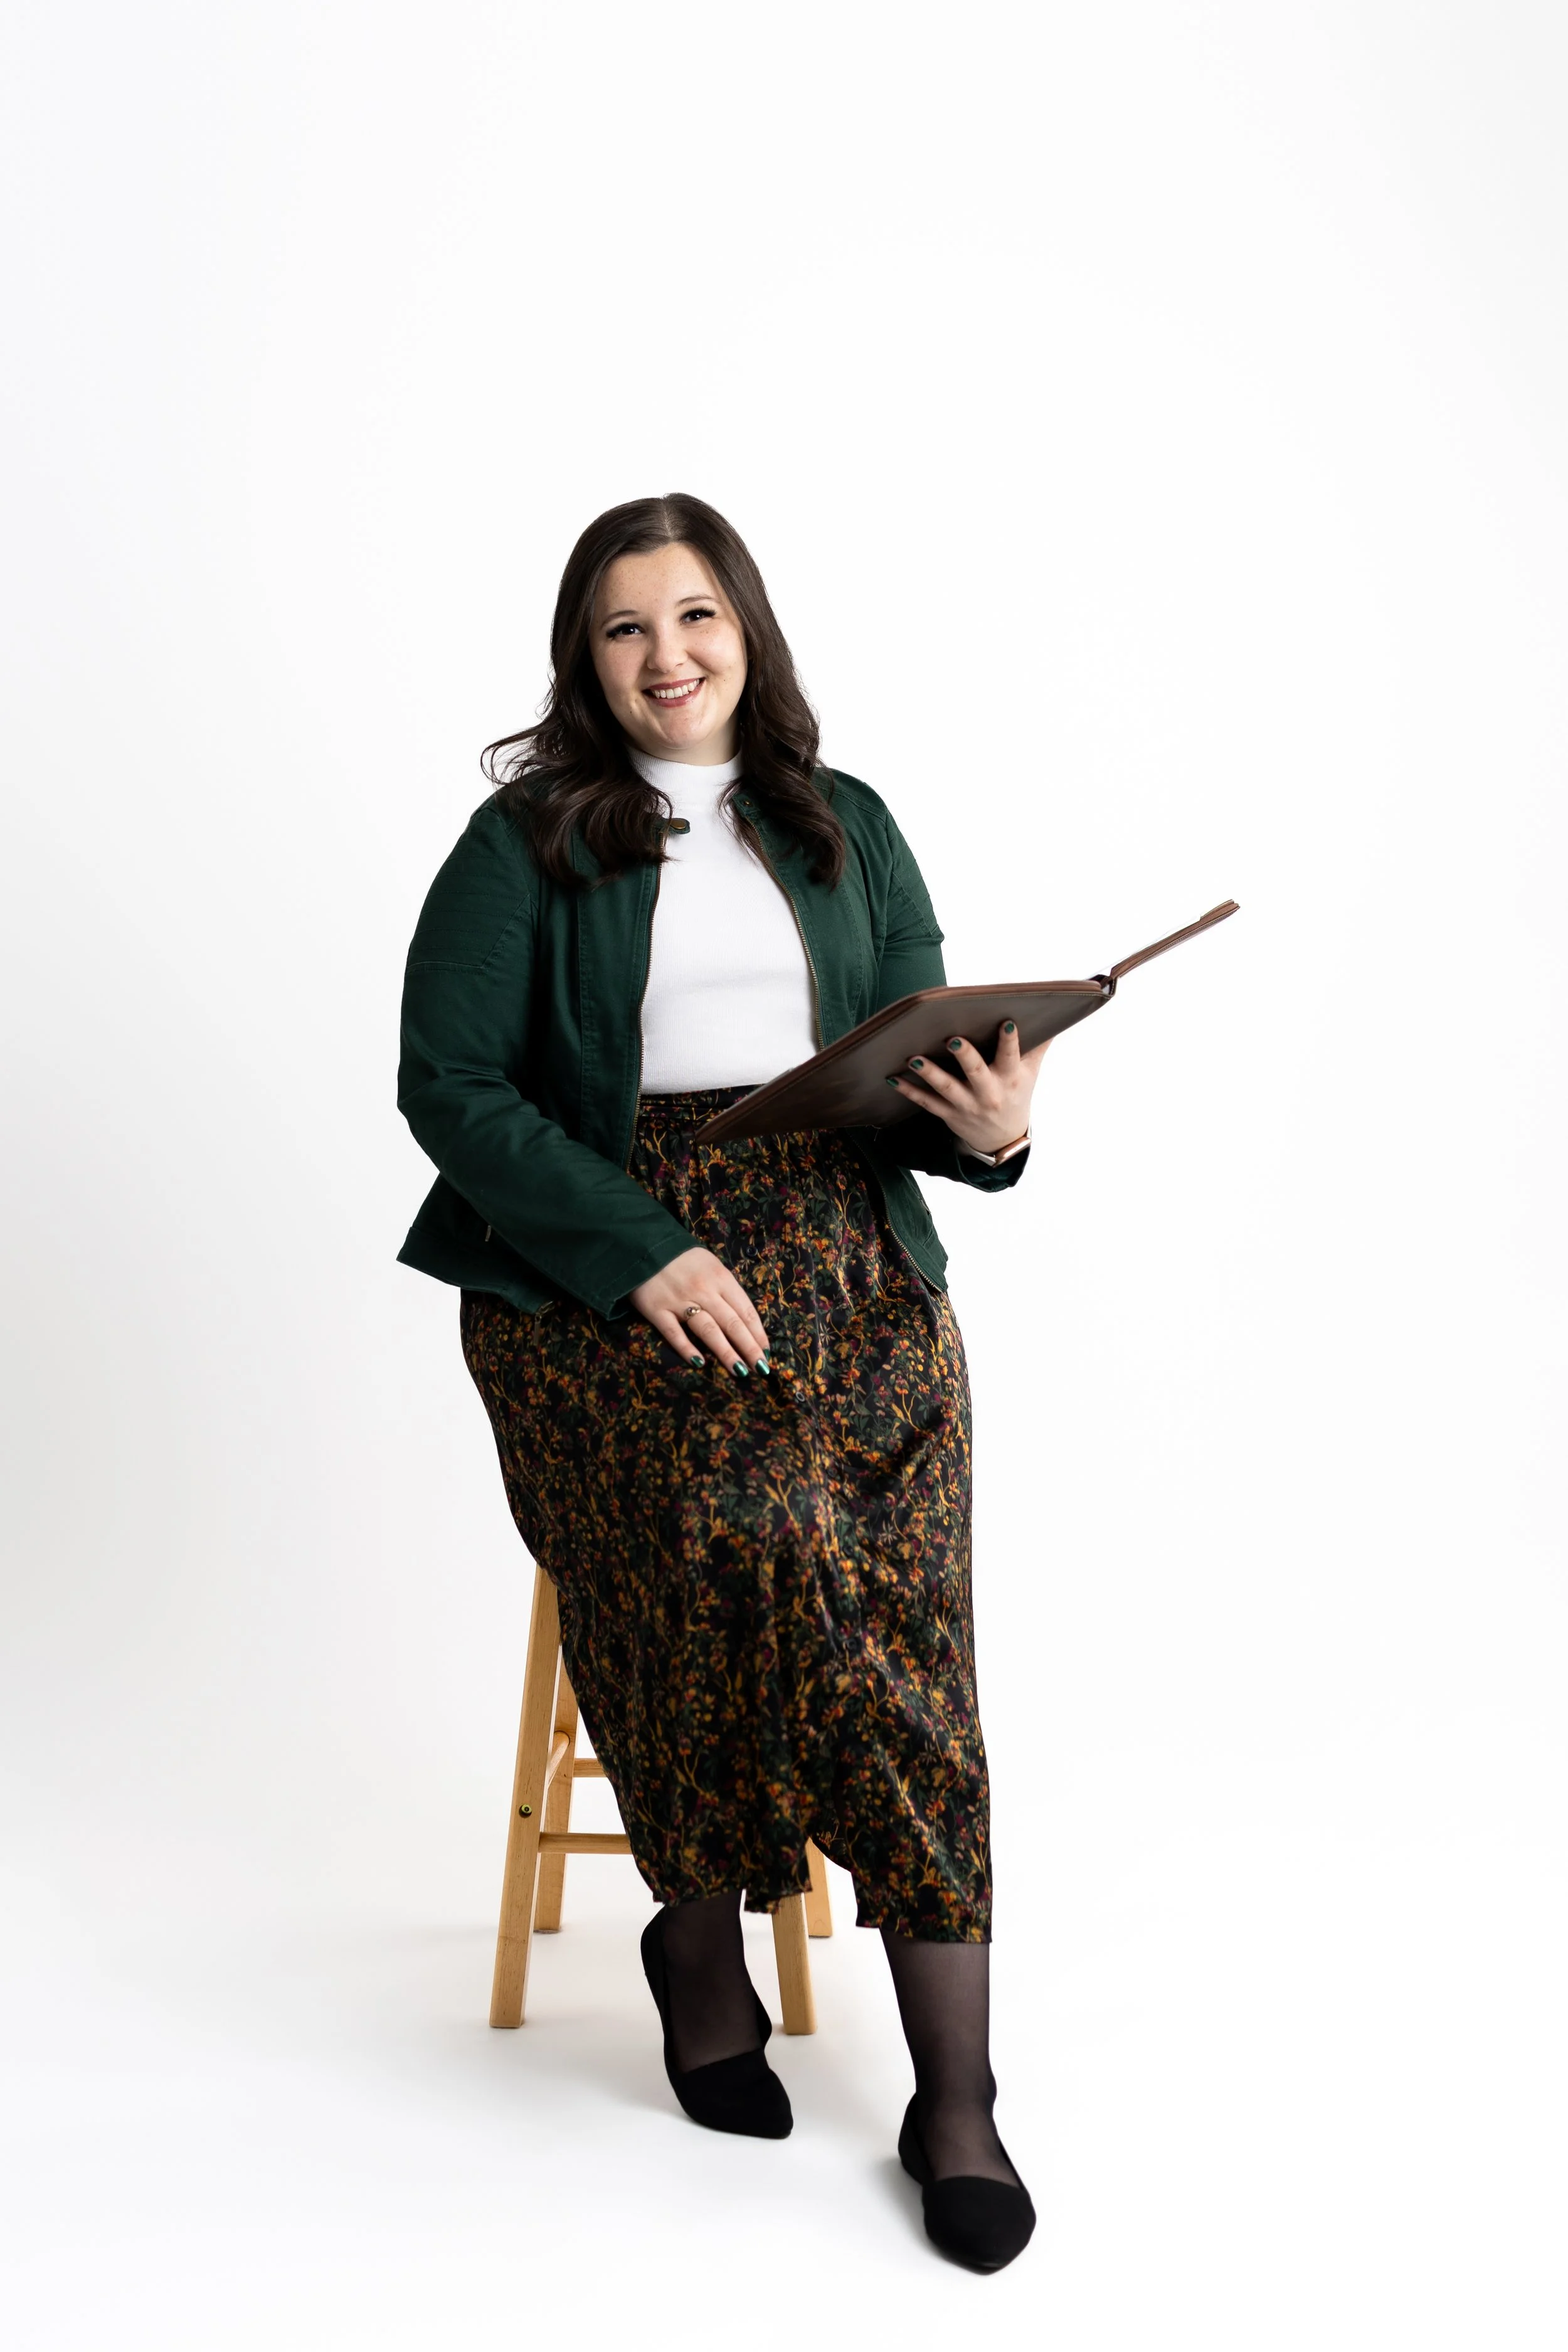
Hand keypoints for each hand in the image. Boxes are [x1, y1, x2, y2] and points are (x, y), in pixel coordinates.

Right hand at [628, 1246, 771, 1375]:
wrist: (644, 1244)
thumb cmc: (683, 1258)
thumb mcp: (712, 1265)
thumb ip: (726, 1289)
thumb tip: (744, 1319)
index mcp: (721, 1278)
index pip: (745, 1311)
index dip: (758, 1333)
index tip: (766, 1352)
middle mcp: (704, 1290)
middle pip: (732, 1323)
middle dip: (749, 1348)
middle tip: (761, 1369)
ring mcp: (680, 1301)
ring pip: (708, 1330)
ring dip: (726, 1352)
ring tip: (740, 1371)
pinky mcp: (657, 1310)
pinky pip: (674, 1332)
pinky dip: (686, 1348)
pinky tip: (699, 1363)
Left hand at [885, 1018, 1048, 1154]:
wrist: (1002, 1139)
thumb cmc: (1017, 1093)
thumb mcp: (1032, 1071)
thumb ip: (1040, 1043)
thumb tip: (1057, 1012)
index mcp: (1011, 1077)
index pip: (1012, 1056)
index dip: (1009, 1040)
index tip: (1005, 1021)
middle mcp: (989, 1092)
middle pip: (976, 1072)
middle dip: (965, 1057)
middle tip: (952, 1040)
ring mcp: (967, 1105)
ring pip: (946, 1088)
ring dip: (929, 1074)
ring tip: (913, 1058)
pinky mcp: (948, 1113)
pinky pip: (926, 1102)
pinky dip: (909, 1091)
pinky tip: (892, 1078)